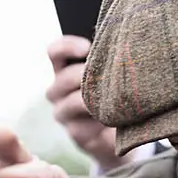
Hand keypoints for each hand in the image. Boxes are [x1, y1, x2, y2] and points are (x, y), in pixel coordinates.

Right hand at [46, 36, 131, 172]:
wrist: (122, 135)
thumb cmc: (117, 96)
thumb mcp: (111, 75)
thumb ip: (107, 60)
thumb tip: (117, 41)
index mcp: (64, 70)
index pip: (55, 52)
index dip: (67, 47)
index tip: (87, 47)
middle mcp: (58, 92)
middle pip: (64, 78)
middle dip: (87, 75)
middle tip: (110, 75)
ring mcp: (63, 114)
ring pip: (74, 101)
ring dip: (95, 98)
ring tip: (114, 98)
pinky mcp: (75, 134)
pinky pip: (84, 123)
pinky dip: (101, 118)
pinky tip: (115, 118)